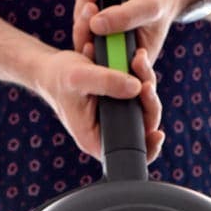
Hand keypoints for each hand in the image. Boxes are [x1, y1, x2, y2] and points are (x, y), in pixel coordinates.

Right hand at [35, 45, 162, 161]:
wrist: (51, 69)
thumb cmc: (60, 77)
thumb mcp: (80, 77)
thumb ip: (107, 82)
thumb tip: (138, 88)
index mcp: (95, 139)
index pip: (128, 152)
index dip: (147, 146)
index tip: (158, 133)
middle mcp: (108, 131)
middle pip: (143, 126)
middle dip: (149, 101)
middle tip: (145, 79)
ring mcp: (116, 117)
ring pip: (144, 106)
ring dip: (146, 81)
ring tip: (138, 59)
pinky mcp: (120, 103)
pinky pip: (139, 94)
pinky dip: (140, 76)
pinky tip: (134, 60)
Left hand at [73, 0, 197, 64]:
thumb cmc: (160, 0)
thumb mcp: (149, 7)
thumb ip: (126, 17)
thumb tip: (95, 25)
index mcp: (135, 63)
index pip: (112, 74)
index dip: (97, 62)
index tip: (91, 43)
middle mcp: (118, 56)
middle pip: (91, 54)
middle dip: (85, 28)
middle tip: (89, 6)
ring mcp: (105, 41)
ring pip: (83, 33)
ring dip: (82, 9)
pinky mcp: (96, 26)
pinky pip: (82, 17)